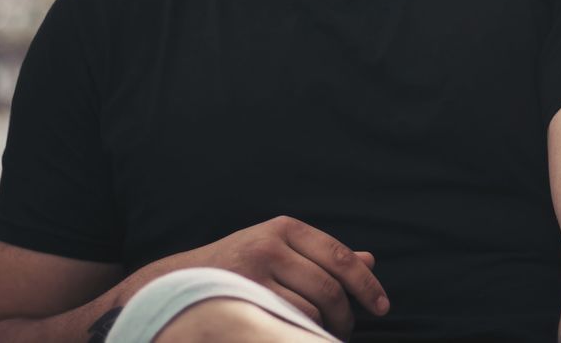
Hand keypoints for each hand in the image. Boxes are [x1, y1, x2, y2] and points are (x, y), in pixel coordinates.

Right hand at [185, 215, 389, 339]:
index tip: (381, 306)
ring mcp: (254, 274)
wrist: (180, 283)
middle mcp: (270, 246)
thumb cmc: (239, 266)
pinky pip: (288, 323)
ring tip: (323, 334)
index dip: (365, 284)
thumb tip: (370, 260)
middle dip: (345, 314)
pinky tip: (302, 334)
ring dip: (324, 329)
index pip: (339, 256)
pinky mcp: (243, 300)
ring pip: (310, 310)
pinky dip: (302, 332)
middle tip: (346, 329)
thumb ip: (323, 256)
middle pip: (328, 287)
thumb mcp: (280, 250)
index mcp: (284, 228)